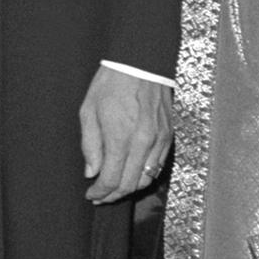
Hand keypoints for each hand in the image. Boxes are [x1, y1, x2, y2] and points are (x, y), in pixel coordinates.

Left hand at [80, 64, 170, 203]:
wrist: (140, 62)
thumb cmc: (110, 84)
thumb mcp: (89, 111)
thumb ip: (90, 145)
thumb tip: (92, 171)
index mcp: (120, 137)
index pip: (111, 179)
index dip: (100, 192)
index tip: (91, 195)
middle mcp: (143, 142)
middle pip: (130, 184)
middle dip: (113, 195)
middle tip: (100, 196)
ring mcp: (159, 139)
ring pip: (147, 178)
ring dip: (130, 188)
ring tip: (115, 188)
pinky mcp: (169, 135)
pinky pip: (158, 165)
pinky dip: (145, 175)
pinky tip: (132, 173)